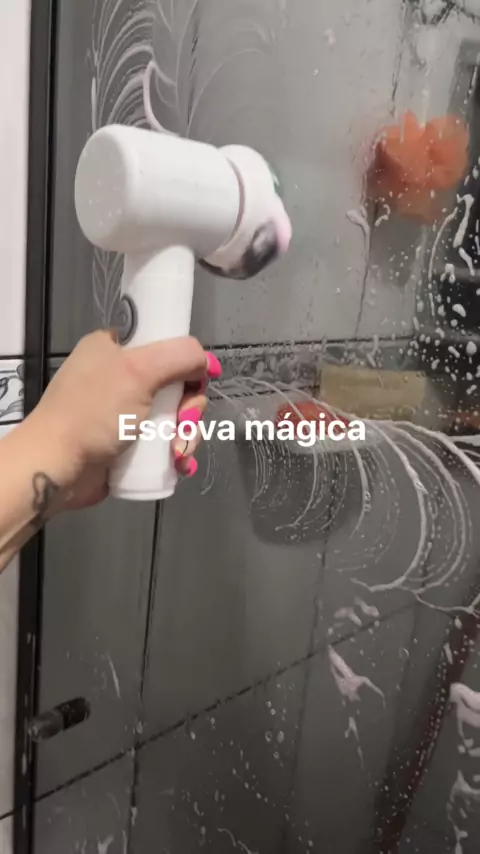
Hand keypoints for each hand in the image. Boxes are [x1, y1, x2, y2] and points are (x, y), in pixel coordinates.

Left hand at [25, 330, 221, 510]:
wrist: (57, 468)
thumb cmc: (93, 413)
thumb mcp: (139, 371)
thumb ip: (180, 356)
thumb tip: (208, 363)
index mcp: (116, 348)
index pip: (166, 344)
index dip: (187, 364)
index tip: (194, 384)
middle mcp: (121, 376)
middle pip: (178, 385)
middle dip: (189, 411)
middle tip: (183, 426)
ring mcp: (124, 412)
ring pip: (175, 417)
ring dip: (186, 437)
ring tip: (177, 456)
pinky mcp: (128, 443)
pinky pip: (164, 442)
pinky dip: (176, 453)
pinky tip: (179, 466)